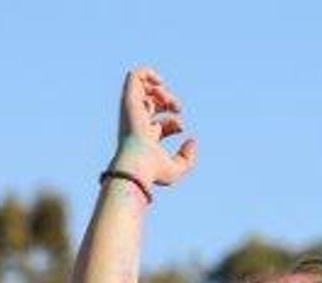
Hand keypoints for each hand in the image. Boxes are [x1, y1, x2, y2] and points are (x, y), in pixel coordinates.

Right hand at [112, 67, 195, 191]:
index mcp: (145, 137)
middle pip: (151, 103)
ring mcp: (132, 110)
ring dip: (160, 89)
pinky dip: (149, 74)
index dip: (174, 121)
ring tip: (168, 99)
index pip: (160, 123)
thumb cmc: (154, 170)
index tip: (180, 128)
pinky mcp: (129, 100)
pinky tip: (160, 84)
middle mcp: (137, 122)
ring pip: (142, 88)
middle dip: (167, 101)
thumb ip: (187, 157)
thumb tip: (192, 140)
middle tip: (177, 108)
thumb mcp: (177, 169)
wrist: (137, 163)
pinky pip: (135, 75)